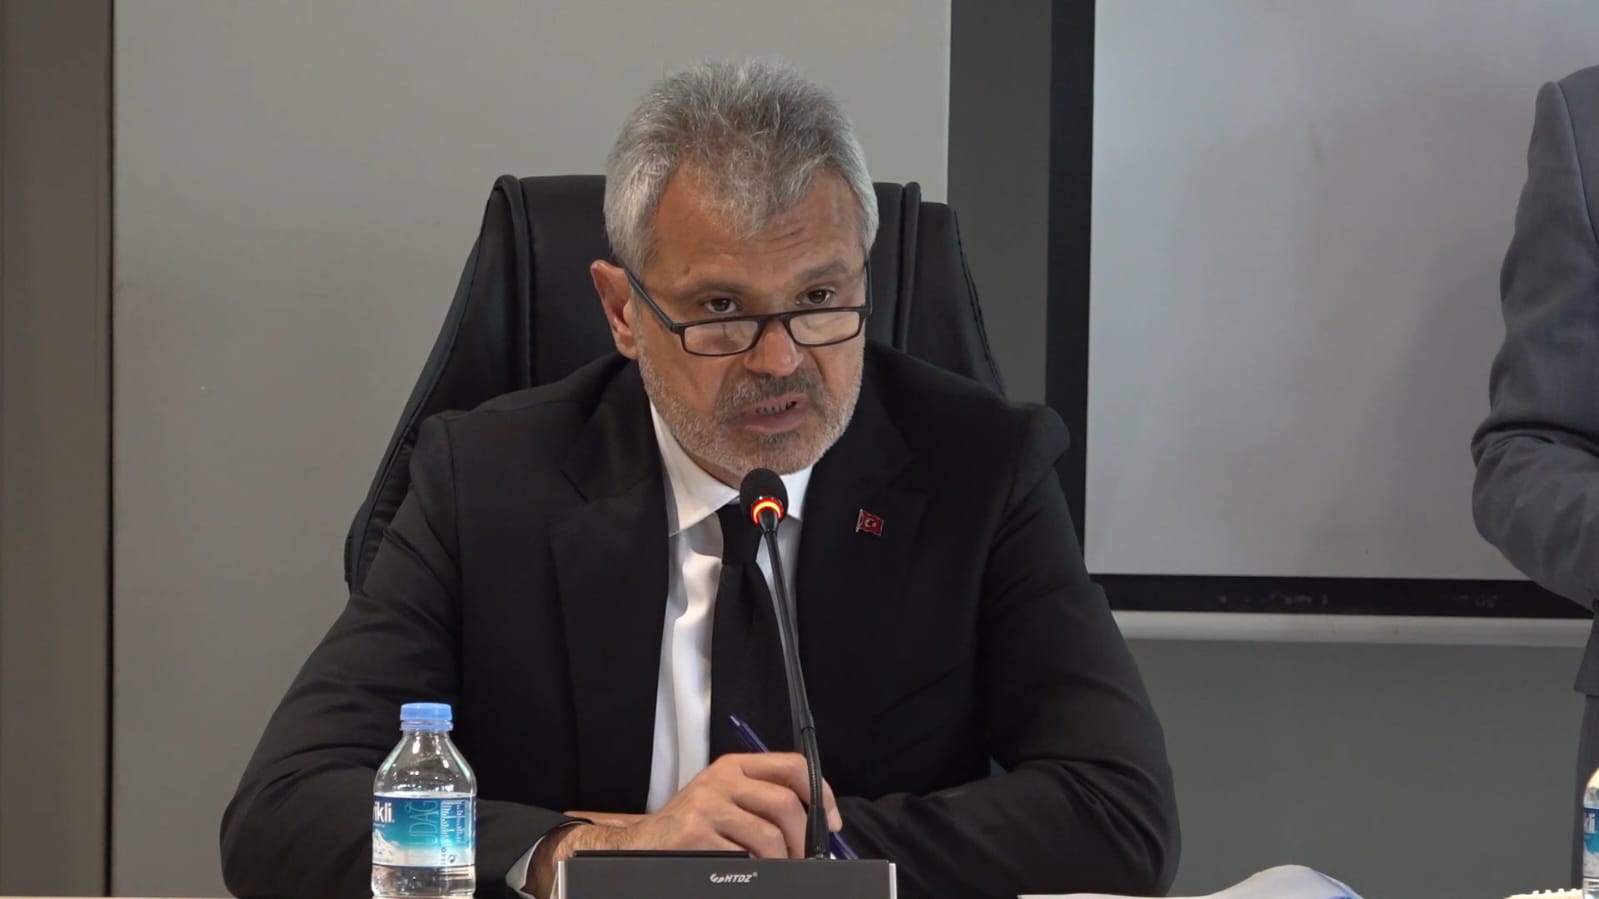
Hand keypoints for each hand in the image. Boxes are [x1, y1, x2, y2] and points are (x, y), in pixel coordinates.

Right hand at [531, 753, 841, 895]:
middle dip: (803, 840)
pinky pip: (744, 858)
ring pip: (769, 836)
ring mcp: (707, 806)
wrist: (640, 846)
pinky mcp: (696, 834)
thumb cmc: (689, 828)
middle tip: (801, 859)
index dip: (821, 795)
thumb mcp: (723, 800)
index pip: (793, 767)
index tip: (830, 823)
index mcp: (733, 767)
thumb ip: (762, 800)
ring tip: (775, 868)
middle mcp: (720, 780)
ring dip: (780, 862)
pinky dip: (752, 870)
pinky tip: (743, 871)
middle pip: (785, 804)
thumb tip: (817, 823)